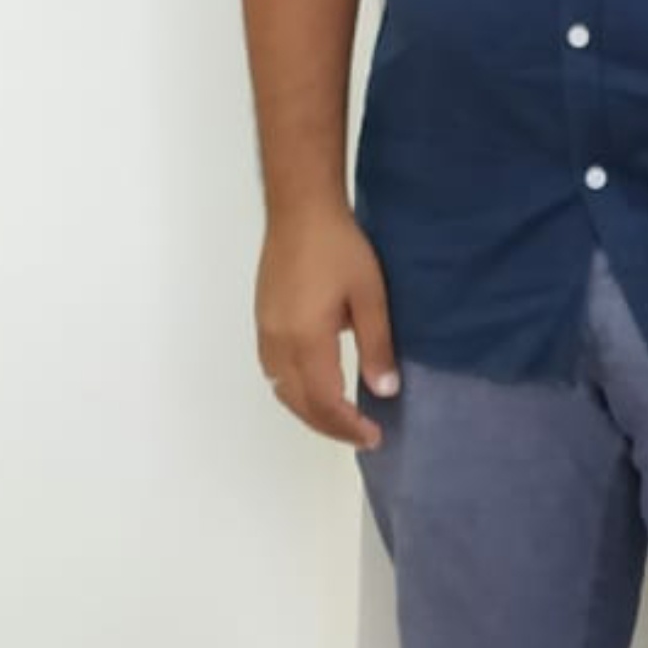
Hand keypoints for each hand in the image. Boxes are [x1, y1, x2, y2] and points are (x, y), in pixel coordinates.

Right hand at [255, 205, 398, 446]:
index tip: (374, 436)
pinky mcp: (263, 321)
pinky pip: (274, 373)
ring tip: (341, 418)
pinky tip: (316, 388)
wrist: (300, 210)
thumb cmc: (339, 248)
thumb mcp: (370, 296)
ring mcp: (266, 333)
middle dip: (330, 427)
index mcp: (306, 340)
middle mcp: (279, 344)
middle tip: (362, 435)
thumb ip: (377, 346)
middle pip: (300, 404)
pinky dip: (295, 392)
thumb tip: (384, 391)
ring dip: (310, 412)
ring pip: (283, 391)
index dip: (348, 427)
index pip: (325, 403)